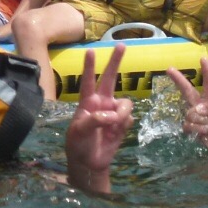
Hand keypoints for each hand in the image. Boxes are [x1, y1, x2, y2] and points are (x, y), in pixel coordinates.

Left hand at [65, 43, 132, 191]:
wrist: (89, 162)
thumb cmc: (78, 144)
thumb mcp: (79, 132)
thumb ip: (94, 120)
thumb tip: (112, 116)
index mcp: (87, 102)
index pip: (88, 81)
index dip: (89, 66)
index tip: (90, 51)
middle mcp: (102, 103)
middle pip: (110, 78)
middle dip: (115, 61)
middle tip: (121, 45)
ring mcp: (113, 112)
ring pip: (125, 103)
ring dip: (121, 115)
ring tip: (113, 127)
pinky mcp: (122, 123)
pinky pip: (129, 118)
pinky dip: (124, 125)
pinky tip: (115, 133)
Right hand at [166, 57, 207, 152]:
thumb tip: (197, 109)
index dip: (206, 71)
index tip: (203, 58)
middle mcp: (203, 106)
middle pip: (188, 90)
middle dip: (178, 79)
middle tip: (169, 69)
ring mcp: (196, 117)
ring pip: (190, 112)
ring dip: (200, 120)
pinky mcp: (193, 129)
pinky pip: (188, 124)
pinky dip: (196, 128)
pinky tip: (205, 132)